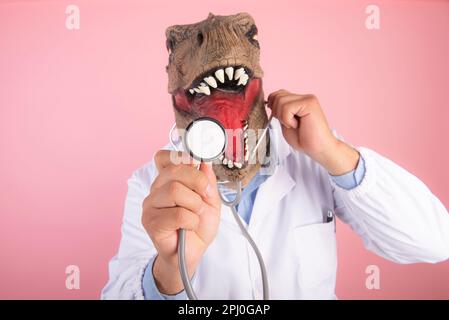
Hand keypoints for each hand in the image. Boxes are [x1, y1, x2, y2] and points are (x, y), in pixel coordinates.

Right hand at [141, 150, 220, 293]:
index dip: (180, 156)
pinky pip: (177, 214)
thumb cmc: (197, 226)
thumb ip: (207, 180)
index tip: (196, 163)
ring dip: (195, 204)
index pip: (164, 157)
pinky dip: (191, 221)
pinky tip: (189, 226)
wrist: (192, 252)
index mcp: (168, 180)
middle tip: (206, 195)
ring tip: (196, 215)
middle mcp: (156, 189)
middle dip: (198, 182)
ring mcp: (151, 205)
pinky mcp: (151, 222)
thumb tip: (204, 161)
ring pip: (175, 191)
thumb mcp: (210, 200)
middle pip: (175, 171)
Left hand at [267, 90, 359, 174]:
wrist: (319, 149)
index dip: (273, 106)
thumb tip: (269, 101)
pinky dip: (287, 120)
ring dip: (283, 117)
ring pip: (280, 101)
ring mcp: (308, 99)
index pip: (278, 94)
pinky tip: (297, 125)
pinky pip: (287, 108)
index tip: (280, 119)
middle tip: (289, 124)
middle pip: (277, 96)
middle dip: (277, 113)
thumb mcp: (285, 122)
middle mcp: (304, 97)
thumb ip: (279, 111)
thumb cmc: (304, 139)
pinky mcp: (310, 103)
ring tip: (294, 125)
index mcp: (299, 101)